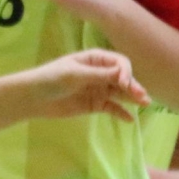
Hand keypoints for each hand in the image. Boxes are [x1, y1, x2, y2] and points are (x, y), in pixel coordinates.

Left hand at [30, 49, 150, 121]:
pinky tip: (129, 119)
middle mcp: (100, 72)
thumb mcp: (75, 75)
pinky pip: (112, 108)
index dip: (126, 72)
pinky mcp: (95, 104)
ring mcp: (99, 89)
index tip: (125, 83)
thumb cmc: (51, 79)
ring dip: (133, 98)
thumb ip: (99, 75)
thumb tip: (123, 72)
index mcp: (95, 59)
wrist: (33, 98)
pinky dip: (121, 112)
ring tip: (145, 104)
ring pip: (120, 93)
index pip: (119, 63)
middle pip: (123, 78)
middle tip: (142, 97)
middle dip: (133, 85)